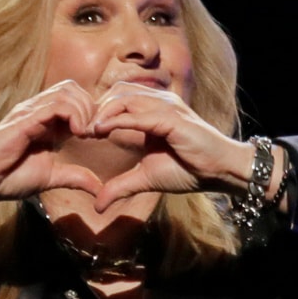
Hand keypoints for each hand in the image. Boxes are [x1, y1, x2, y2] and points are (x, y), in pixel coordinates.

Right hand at [0, 80, 105, 201]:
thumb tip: (100, 189)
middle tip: (92, 134)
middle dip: (91, 108)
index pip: (76, 100)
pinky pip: (55, 105)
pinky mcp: (24, 119)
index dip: (92, 113)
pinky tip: (76, 133)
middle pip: (74, 89)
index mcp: (46, 122)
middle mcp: (38, 111)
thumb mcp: (50, 178)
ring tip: (84, 134)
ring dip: (84, 110)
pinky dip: (73, 114)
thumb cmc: (7, 176)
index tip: (97, 137)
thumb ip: (75, 178)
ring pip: (67, 92)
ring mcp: (30, 112)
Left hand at [87, 83, 252, 212]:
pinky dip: (117, 120)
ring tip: (87, 131)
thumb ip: (121, 186)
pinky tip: (101, 130)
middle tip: (78, 130)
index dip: (97, 112)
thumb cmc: (188, 170)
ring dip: (102, 113)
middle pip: (117, 94)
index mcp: (152, 112)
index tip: (79, 131)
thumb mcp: (146, 178)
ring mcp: (166, 107)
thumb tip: (98, 204)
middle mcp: (158, 103)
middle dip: (95, 109)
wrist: (218, 170)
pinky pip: (138, 114)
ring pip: (124, 99)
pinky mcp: (171, 118)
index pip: (118, 100)